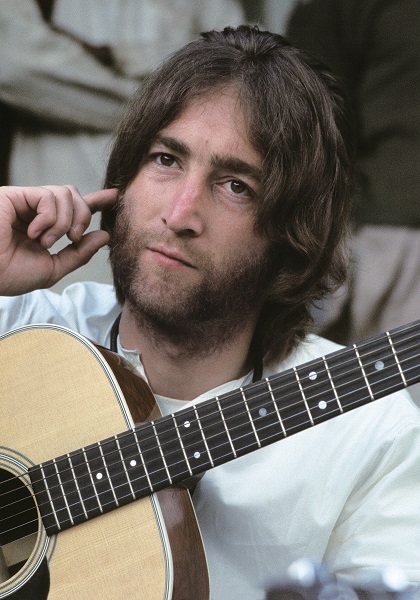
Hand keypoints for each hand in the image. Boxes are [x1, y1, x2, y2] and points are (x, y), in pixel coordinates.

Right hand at [0, 185, 116, 294]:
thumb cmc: (9, 275)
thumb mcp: (52, 269)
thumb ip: (78, 253)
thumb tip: (103, 236)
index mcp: (44, 227)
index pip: (73, 208)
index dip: (95, 201)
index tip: (114, 196)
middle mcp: (35, 212)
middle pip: (75, 197)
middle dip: (83, 216)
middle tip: (74, 238)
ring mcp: (25, 201)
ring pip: (66, 193)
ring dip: (65, 221)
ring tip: (46, 241)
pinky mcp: (15, 195)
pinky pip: (49, 196)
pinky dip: (49, 217)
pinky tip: (34, 233)